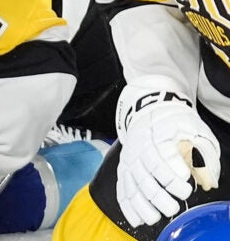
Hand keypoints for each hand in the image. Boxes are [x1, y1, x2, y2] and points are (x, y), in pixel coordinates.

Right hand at [115, 85, 219, 226]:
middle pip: (143, 174)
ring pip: (130, 184)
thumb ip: (203, 152)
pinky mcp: (124, 169)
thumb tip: (207, 179)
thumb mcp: (194, 129)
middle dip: (157, 194)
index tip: (185, 181)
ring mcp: (129, 159)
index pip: (158, 155)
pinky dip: (128, 206)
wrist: (150, 112)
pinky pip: (122, 189)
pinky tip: (137, 219)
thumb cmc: (176, 124)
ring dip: (141, 204)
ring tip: (155, 218)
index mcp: (155, 135)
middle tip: (174, 206)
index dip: (169, 172)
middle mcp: (137, 148)